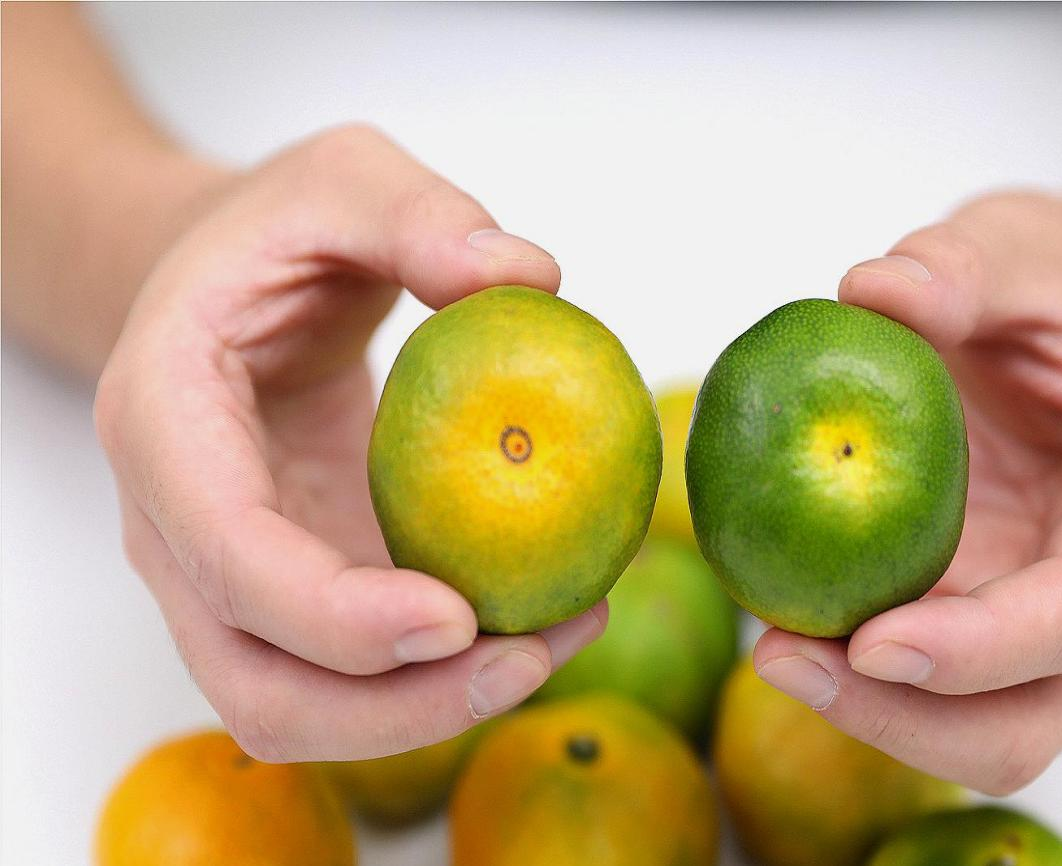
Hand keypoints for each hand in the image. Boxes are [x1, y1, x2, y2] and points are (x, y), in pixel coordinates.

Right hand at [94, 124, 605, 761]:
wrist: (227, 280)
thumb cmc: (275, 229)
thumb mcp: (344, 176)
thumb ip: (421, 212)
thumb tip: (528, 279)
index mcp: (163, 420)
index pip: (228, 554)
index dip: (335, 613)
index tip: (458, 616)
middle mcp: (177, 525)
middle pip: (256, 680)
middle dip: (392, 707)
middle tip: (528, 660)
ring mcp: (228, 576)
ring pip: (298, 707)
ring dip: (425, 711)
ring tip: (554, 645)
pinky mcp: (292, 591)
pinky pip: (350, 672)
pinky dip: (437, 676)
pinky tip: (540, 620)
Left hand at [752, 192, 1061, 794]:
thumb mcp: (1021, 244)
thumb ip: (961, 264)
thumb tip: (872, 292)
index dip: (982, 647)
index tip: (870, 642)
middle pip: (1031, 718)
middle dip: (910, 720)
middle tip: (786, 660)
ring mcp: (1039, 612)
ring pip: (976, 729)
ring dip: (870, 716)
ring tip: (771, 651)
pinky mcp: (978, 613)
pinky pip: (922, 682)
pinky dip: (852, 673)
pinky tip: (778, 620)